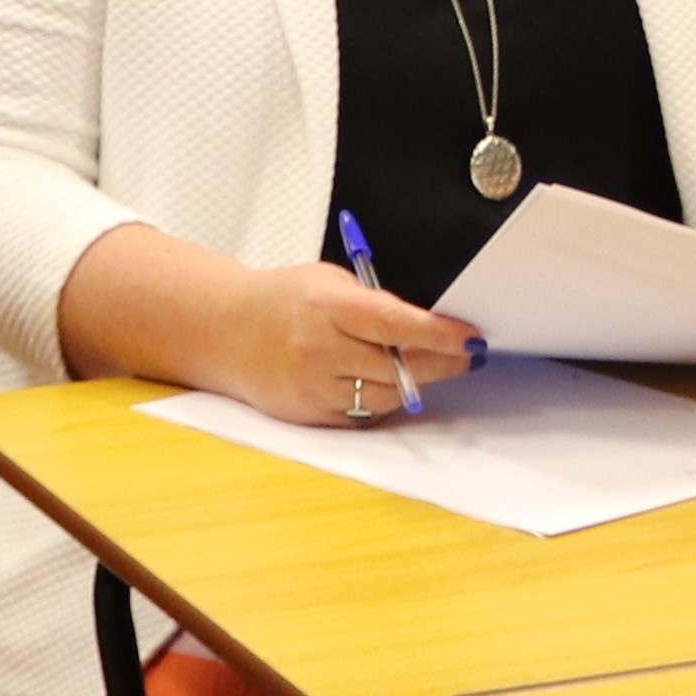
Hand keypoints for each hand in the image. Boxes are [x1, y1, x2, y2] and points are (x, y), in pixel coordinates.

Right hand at [222, 261, 480, 428]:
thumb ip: (374, 303)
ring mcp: (312, 386)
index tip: (470, 339)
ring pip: (385, 396)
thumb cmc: (282, 300)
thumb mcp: (329, 281)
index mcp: (327, 306)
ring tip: (427, 366)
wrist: (225, 332)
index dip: (440, 335)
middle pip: (397, 367)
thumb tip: (427, 324)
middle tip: (465, 357)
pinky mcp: (308, 414)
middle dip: (441, 364)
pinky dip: (381, 399)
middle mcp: (318, 349)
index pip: (394, 323)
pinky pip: (362, 414)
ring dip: (414, 384)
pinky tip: (385, 381)